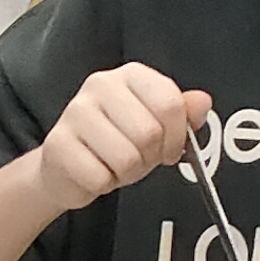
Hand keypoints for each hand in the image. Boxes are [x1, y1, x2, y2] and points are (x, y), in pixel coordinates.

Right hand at [35, 64, 208, 212]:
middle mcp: (100, 86)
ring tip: (115, 166)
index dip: (177, 136)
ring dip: (127, 174)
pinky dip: (103, 184)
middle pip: (149, 132)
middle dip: (149, 158)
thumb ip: (181, 113)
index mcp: (130, 76)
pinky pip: (99, 177)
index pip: (170, 103)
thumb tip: (202, 103)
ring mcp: (75, 113)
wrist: (67, 165)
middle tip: (138, 159)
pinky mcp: (57, 144)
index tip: (170, 147)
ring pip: (125, 157)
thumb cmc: (113, 143)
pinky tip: (96, 172)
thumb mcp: (154, 125)